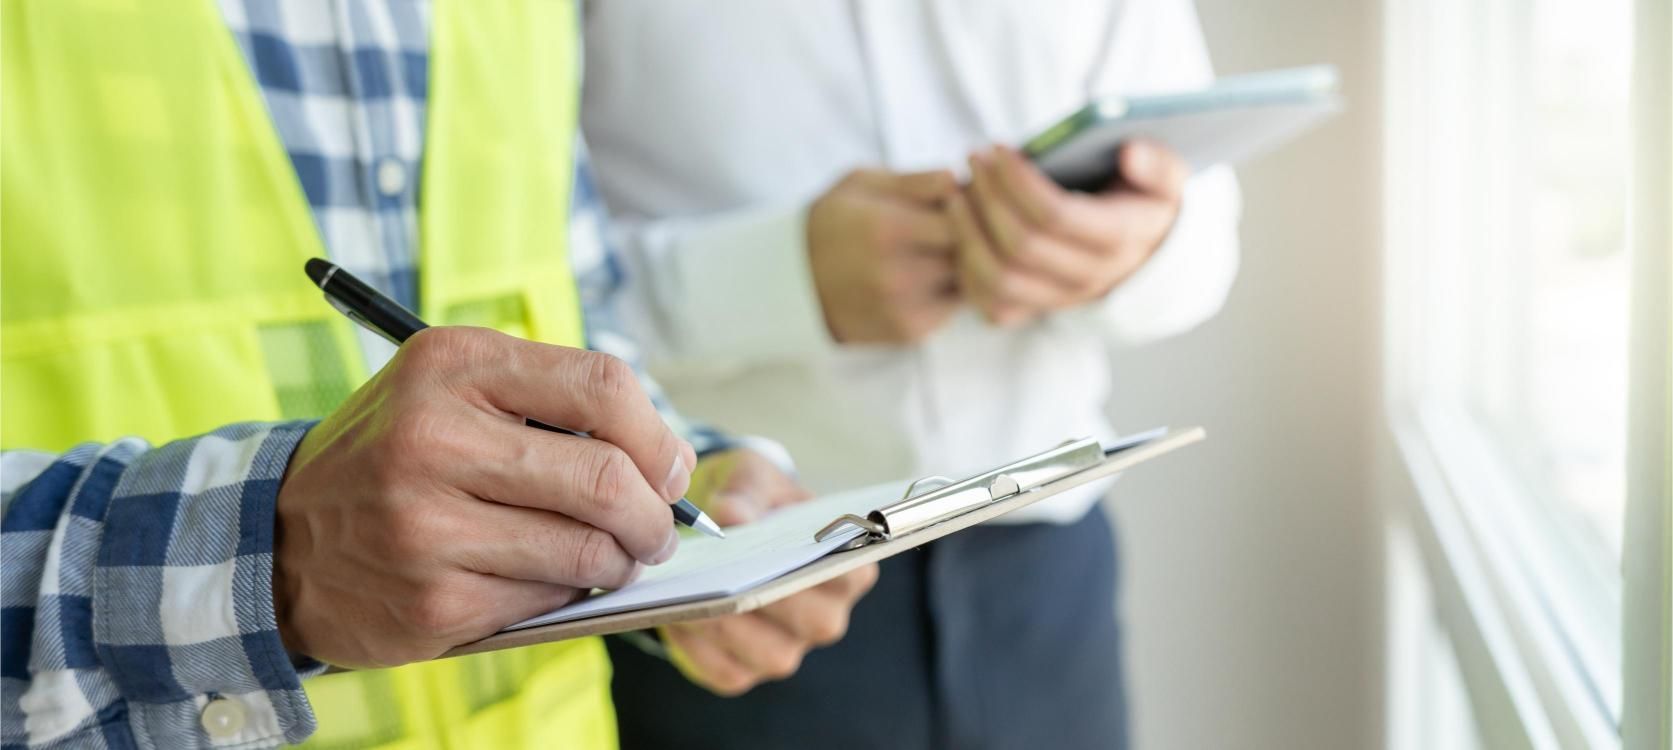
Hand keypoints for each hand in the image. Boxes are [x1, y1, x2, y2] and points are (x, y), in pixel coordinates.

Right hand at [274, 326, 695, 668]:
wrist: (278, 539)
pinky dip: (567, 593)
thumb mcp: (454, 390)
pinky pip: (549, 599)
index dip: (657, 436)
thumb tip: (667, 462)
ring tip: (614, 556)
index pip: (603, 385)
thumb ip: (554, 404)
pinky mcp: (434, 600)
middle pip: (609, 477)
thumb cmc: (397, 456)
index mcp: (453, 365)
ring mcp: (428, 525)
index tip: (668, 468)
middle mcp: (434, 437)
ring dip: (622, 561)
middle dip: (656, 515)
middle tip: (658, 530)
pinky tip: (545, 578)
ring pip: (589, 550)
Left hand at [661, 448, 880, 694]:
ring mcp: (788, 647)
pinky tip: (675, 616)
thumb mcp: (751, 476)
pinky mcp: (746, 670)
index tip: (785, 551)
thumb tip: (733, 516)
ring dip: (728, 627)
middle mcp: (826, 614)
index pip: (852, 573)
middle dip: (770, 599)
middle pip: (816, 622)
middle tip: (724, 576)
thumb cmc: (749, 497)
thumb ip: (747, 490)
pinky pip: (728, 672)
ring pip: (771, 655)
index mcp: (846, 565)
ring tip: (689, 594)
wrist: (716, 524)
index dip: (824, 568)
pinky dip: (699, 649)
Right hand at [807, 168, 961, 343]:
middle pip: (969, 252)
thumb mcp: (862, 184)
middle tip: (962, 222)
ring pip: (967, 282)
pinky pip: (952, 307)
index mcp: (886, 229)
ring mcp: (905, 308)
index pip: (961, 218)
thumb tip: (958, 178)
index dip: (968, 206)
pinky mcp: (909, 332)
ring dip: (964, 264)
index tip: (959, 199)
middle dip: (971, 236)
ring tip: (942, 246)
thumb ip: (914, 180)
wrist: (794, 282)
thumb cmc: (833, 222)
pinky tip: (930, 273)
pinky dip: (951, 289)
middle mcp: (897, 274)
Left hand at [950, 140, 1186, 324]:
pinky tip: (960, 227)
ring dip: (969, 233)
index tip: (998, 147)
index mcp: (1121, 239)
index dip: (1019, 181)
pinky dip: (966, 267)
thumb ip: (1157, 164)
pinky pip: (989, 302)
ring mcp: (1060, 299)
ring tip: (955, 191)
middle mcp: (1090, 277)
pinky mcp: (1034, 309)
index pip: (1057, 216)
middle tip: (973, 158)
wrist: (1144, 251)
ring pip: (999, 279)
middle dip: (989, 197)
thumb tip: (1130, 153)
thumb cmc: (1146, 200)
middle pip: (1021, 246)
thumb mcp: (1167, 177)